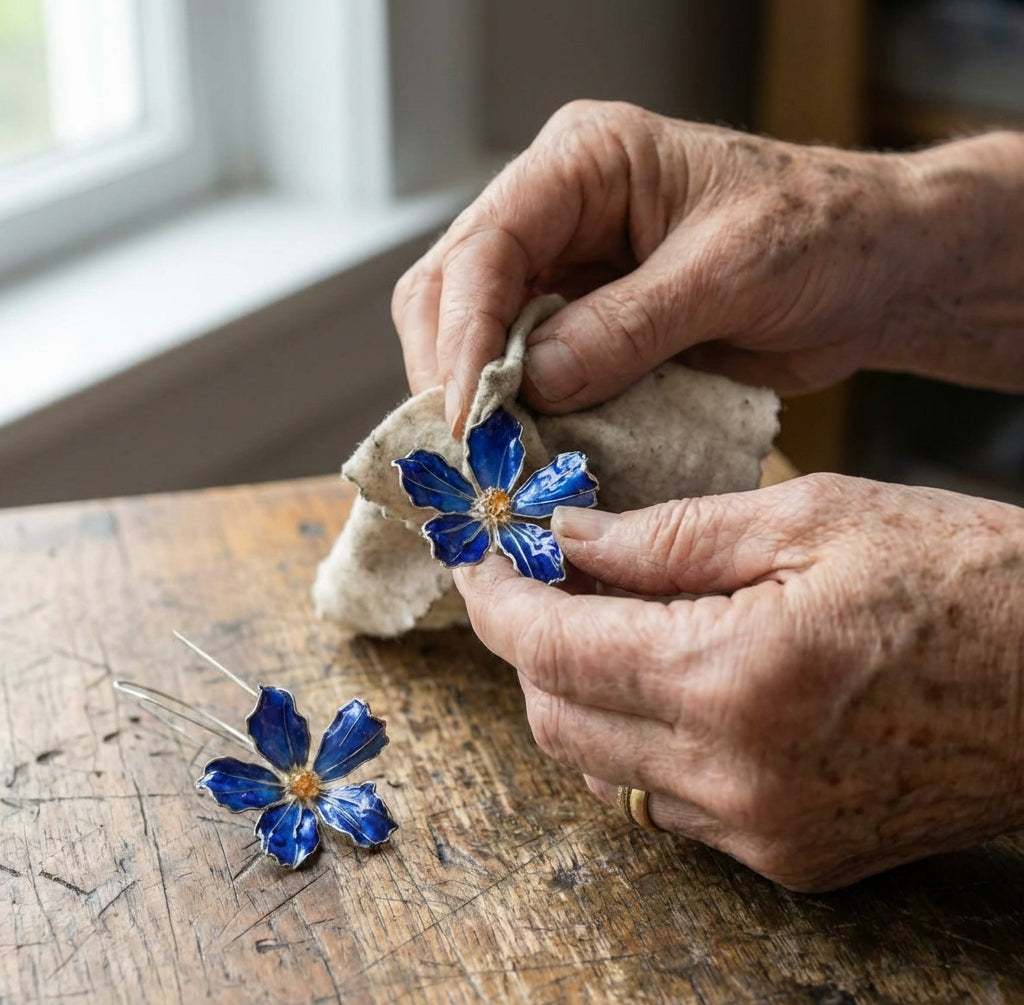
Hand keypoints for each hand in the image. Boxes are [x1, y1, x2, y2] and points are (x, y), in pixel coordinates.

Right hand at [393, 100, 1023, 431]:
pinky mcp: (582, 326)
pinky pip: (523, 373)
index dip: (464, 334)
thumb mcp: (730, 272)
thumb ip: (628, 327)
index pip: (486, 245)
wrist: (871, 271)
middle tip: (464, 452)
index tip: (466, 415)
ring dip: (476, 402)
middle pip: (452, 289)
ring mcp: (564, 271)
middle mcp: (556, 212)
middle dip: (450, 372)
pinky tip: (523, 454)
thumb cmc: (821, 236)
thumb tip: (532, 384)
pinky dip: (518, 417)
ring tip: (488, 463)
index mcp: (585, 162)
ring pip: (473, 337)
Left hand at [453, 475, 1023, 890]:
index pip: (555, 649)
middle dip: (530, 645)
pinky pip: (665, 799)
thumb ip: (669, 536)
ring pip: (602, 766)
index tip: (477, 562)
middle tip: (543, 580)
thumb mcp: (810, 517)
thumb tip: (569, 540)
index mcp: (735, 678)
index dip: (497, 602)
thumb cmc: (964, 577)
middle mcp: (735, 777)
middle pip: (558, 718)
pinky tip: (671, 678)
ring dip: (580, 691)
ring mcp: (762, 832)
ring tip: (609, 620)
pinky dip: (640, 736)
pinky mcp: (790, 857)